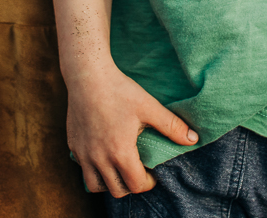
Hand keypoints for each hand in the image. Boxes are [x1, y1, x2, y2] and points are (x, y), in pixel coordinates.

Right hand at [66, 63, 197, 197]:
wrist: (88, 76)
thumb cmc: (120, 90)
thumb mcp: (149, 107)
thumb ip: (172, 126)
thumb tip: (193, 139)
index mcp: (120, 152)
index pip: (136, 185)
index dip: (149, 182)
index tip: (152, 173)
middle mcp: (99, 158)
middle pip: (117, 190)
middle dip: (131, 185)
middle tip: (138, 171)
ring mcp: (83, 154)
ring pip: (96, 185)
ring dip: (110, 182)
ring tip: (120, 168)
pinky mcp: (73, 146)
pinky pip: (83, 168)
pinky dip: (95, 169)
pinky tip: (103, 153)